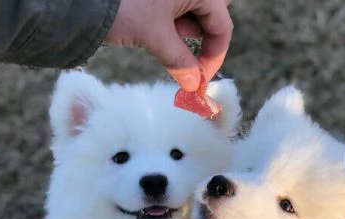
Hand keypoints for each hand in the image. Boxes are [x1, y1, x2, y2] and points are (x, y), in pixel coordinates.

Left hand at [104, 0, 232, 91]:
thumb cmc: (123, 8)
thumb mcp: (155, 37)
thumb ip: (180, 61)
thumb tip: (194, 85)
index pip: (222, 26)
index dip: (215, 56)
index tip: (201, 79)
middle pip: (211, 17)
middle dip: (201, 43)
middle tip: (188, 66)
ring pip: (193, 15)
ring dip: (184, 37)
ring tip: (164, 48)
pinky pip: (176, 11)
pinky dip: (171, 28)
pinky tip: (157, 37)